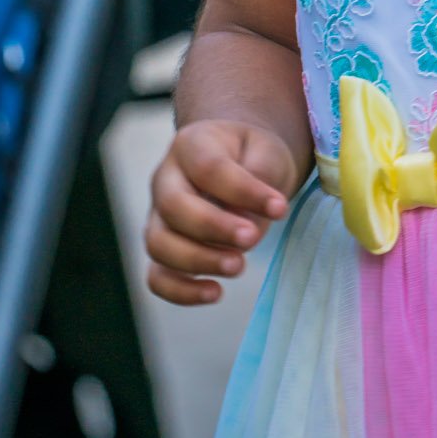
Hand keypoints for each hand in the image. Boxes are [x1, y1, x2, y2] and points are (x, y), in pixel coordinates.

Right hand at [144, 118, 299, 305]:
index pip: (208, 168)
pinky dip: (180, 291)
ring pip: (159, 244)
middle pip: (174, 206)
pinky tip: (215, 293)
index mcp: (191, 144)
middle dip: (214, 228)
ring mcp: (158, 215)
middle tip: (252, 239)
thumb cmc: (254, 155)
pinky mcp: (164, 247)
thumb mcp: (268, 151)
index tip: (279, 208)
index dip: (242, 190)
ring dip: (198, 261)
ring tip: (238, 267)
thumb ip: (260, 177)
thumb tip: (248, 223)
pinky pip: (157, 276)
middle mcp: (165, 178)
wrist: (240, 162)